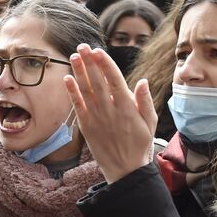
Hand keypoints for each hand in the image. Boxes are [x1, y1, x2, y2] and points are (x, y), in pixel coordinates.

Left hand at [63, 45, 155, 184]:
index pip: (114, 80)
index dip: (105, 64)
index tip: (98, 51)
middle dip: (89, 62)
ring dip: (79, 72)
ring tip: (74, 56)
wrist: (124, 169)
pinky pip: (77, 106)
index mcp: (127, 107)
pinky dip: (71, 92)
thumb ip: (145, 101)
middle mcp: (110, 110)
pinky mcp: (86, 126)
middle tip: (83, 46)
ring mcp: (96, 118)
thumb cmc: (139, 144)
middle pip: (97, 81)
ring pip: (86, 91)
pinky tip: (67, 78)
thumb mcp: (150, 123)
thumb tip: (142, 81)